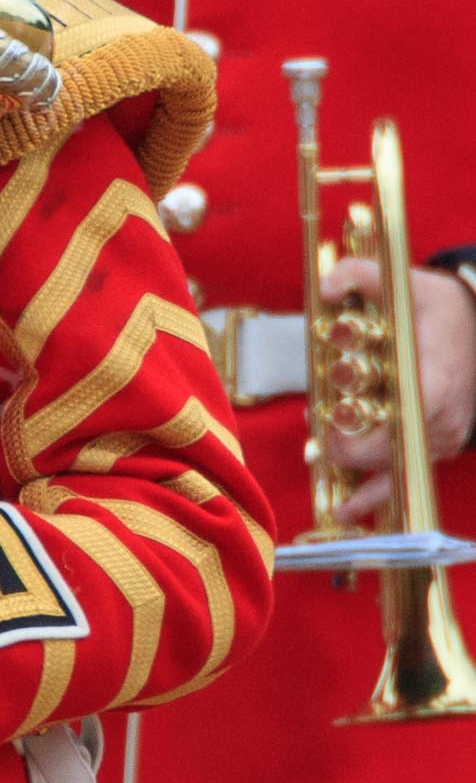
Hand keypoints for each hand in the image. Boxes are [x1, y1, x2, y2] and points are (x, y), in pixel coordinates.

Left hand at [325, 258, 475, 522]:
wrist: (474, 323)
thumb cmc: (433, 306)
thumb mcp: (401, 281)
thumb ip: (359, 275)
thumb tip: (326, 287)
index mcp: (436, 380)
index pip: (405, 421)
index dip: (367, 435)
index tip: (330, 428)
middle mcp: (442, 417)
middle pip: (398, 454)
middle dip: (356, 456)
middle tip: (320, 449)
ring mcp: (441, 435)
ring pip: (404, 473)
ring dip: (367, 487)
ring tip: (337, 507)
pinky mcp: (434, 444)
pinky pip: (406, 474)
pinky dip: (378, 490)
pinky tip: (349, 507)